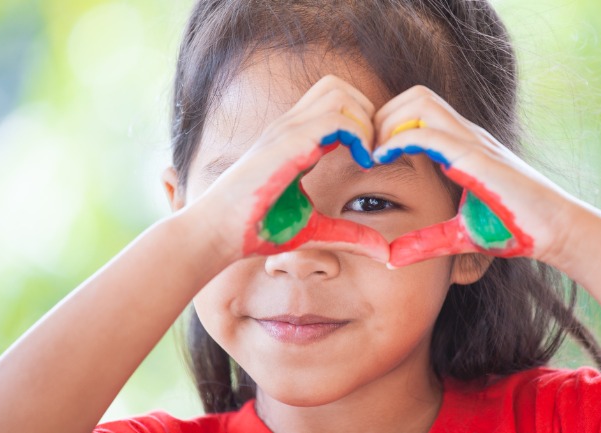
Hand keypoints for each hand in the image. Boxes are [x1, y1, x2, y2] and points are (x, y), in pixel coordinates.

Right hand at [191, 75, 389, 262]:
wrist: (216, 233)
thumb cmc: (257, 230)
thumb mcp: (314, 230)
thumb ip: (349, 236)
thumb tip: (383, 254)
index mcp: (295, 140)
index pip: (335, 104)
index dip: (363, 124)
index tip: (373, 161)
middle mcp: (291, 127)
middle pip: (339, 87)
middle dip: (368, 114)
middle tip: (375, 153)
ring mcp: (287, 131)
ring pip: (340, 94)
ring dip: (365, 122)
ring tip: (368, 157)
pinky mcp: (288, 143)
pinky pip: (336, 119)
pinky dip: (359, 135)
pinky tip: (362, 164)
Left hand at [372, 86, 576, 266]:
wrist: (558, 231)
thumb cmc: (514, 229)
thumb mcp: (460, 235)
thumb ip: (427, 242)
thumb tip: (393, 258)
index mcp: (462, 146)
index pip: (417, 110)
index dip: (386, 123)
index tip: (367, 155)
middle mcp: (467, 135)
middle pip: (414, 95)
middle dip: (381, 115)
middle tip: (364, 150)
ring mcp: (473, 142)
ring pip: (420, 102)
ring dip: (387, 122)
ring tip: (372, 154)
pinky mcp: (478, 158)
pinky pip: (430, 133)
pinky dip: (399, 139)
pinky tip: (383, 159)